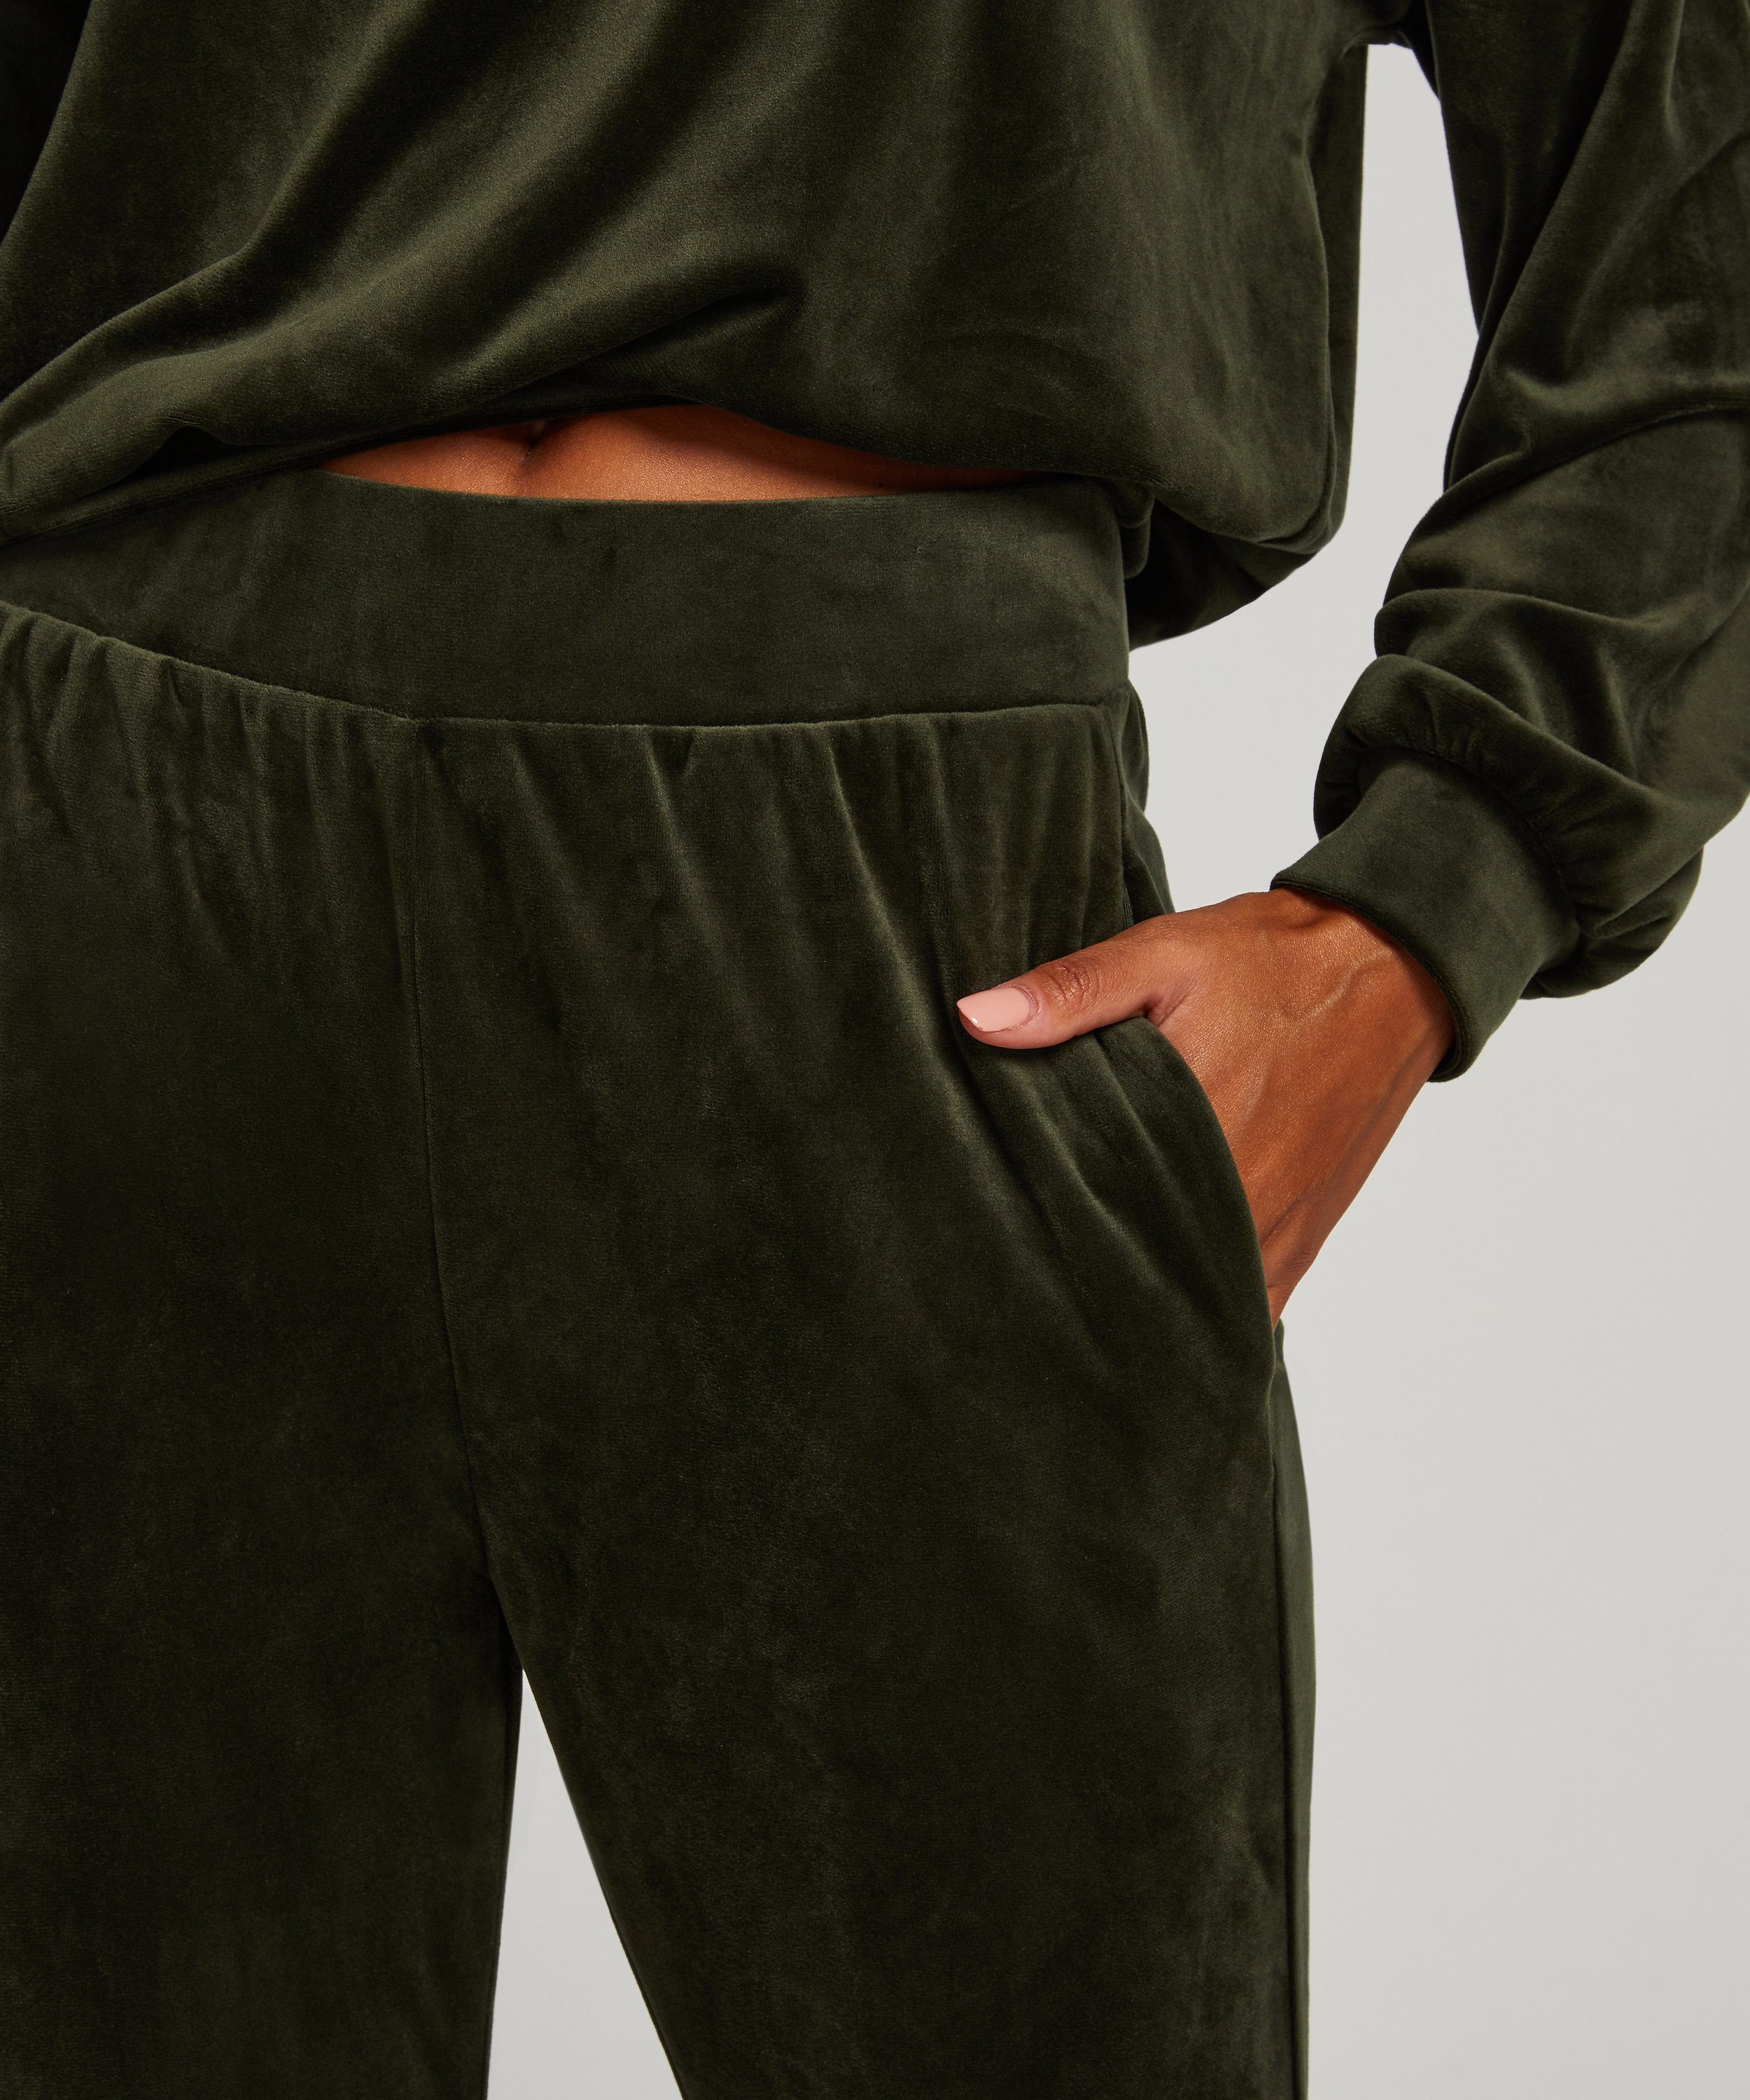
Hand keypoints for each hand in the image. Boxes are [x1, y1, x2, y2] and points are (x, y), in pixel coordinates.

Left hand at [955, 890, 1453, 1322]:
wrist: (1390, 970)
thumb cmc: (1273, 962)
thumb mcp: (1164, 955)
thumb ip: (1071, 992)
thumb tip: (978, 1020)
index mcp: (1193, 1130)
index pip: (1090, 1216)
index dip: (1038, 1235)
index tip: (993, 1240)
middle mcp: (1239, 1198)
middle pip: (1137, 1272)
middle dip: (1082, 1277)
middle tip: (1022, 1273)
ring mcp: (1274, 1231)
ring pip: (1191, 1303)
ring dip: (1141, 1301)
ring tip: (1078, 1295)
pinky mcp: (1302, 1242)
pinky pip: (1245, 1309)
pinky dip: (1201, 1311)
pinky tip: (1155, 1304)